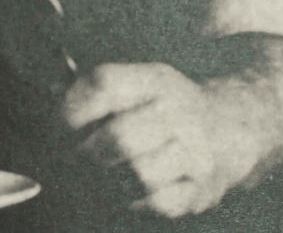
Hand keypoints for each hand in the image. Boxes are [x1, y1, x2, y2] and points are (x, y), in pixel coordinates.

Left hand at [63, 62, 253, 218]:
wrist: (233, 126)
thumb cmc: (166, 105)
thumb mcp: (138, 82)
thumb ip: (93, 88)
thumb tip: (49, 92)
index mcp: (155, 79)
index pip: (105, 84)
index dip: (73, 106)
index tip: (60, 123)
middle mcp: (179, 111)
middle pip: (119, 137)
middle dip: (87, 152)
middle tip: (75, 157)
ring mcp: (196, 153)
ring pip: (139, 174)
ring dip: (109, 178)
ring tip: (98, 174)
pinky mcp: (203, 188)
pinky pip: (159, 202)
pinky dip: (134, 200)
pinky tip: (126, 190)